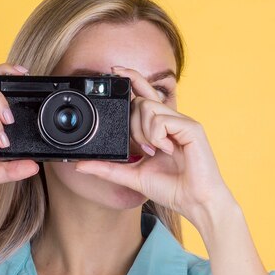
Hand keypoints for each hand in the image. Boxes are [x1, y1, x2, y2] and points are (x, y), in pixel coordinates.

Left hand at [74, 66, 235, 229]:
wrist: (194, 203)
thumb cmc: (170, 189)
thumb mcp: (131, 176)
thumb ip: (107, 168)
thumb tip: (80, 166)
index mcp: (160, 128)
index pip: (144, 94)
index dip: (131, 79)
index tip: (113, 71)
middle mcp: (172, 120)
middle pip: (140, 102)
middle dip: (133, 126)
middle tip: (143, 149)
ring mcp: (183, 122)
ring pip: (149, 108)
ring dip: (144, 132)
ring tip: (156, 151)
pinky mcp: (192, 128)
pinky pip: (163, 120)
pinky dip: (158, 136)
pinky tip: (167, 150)